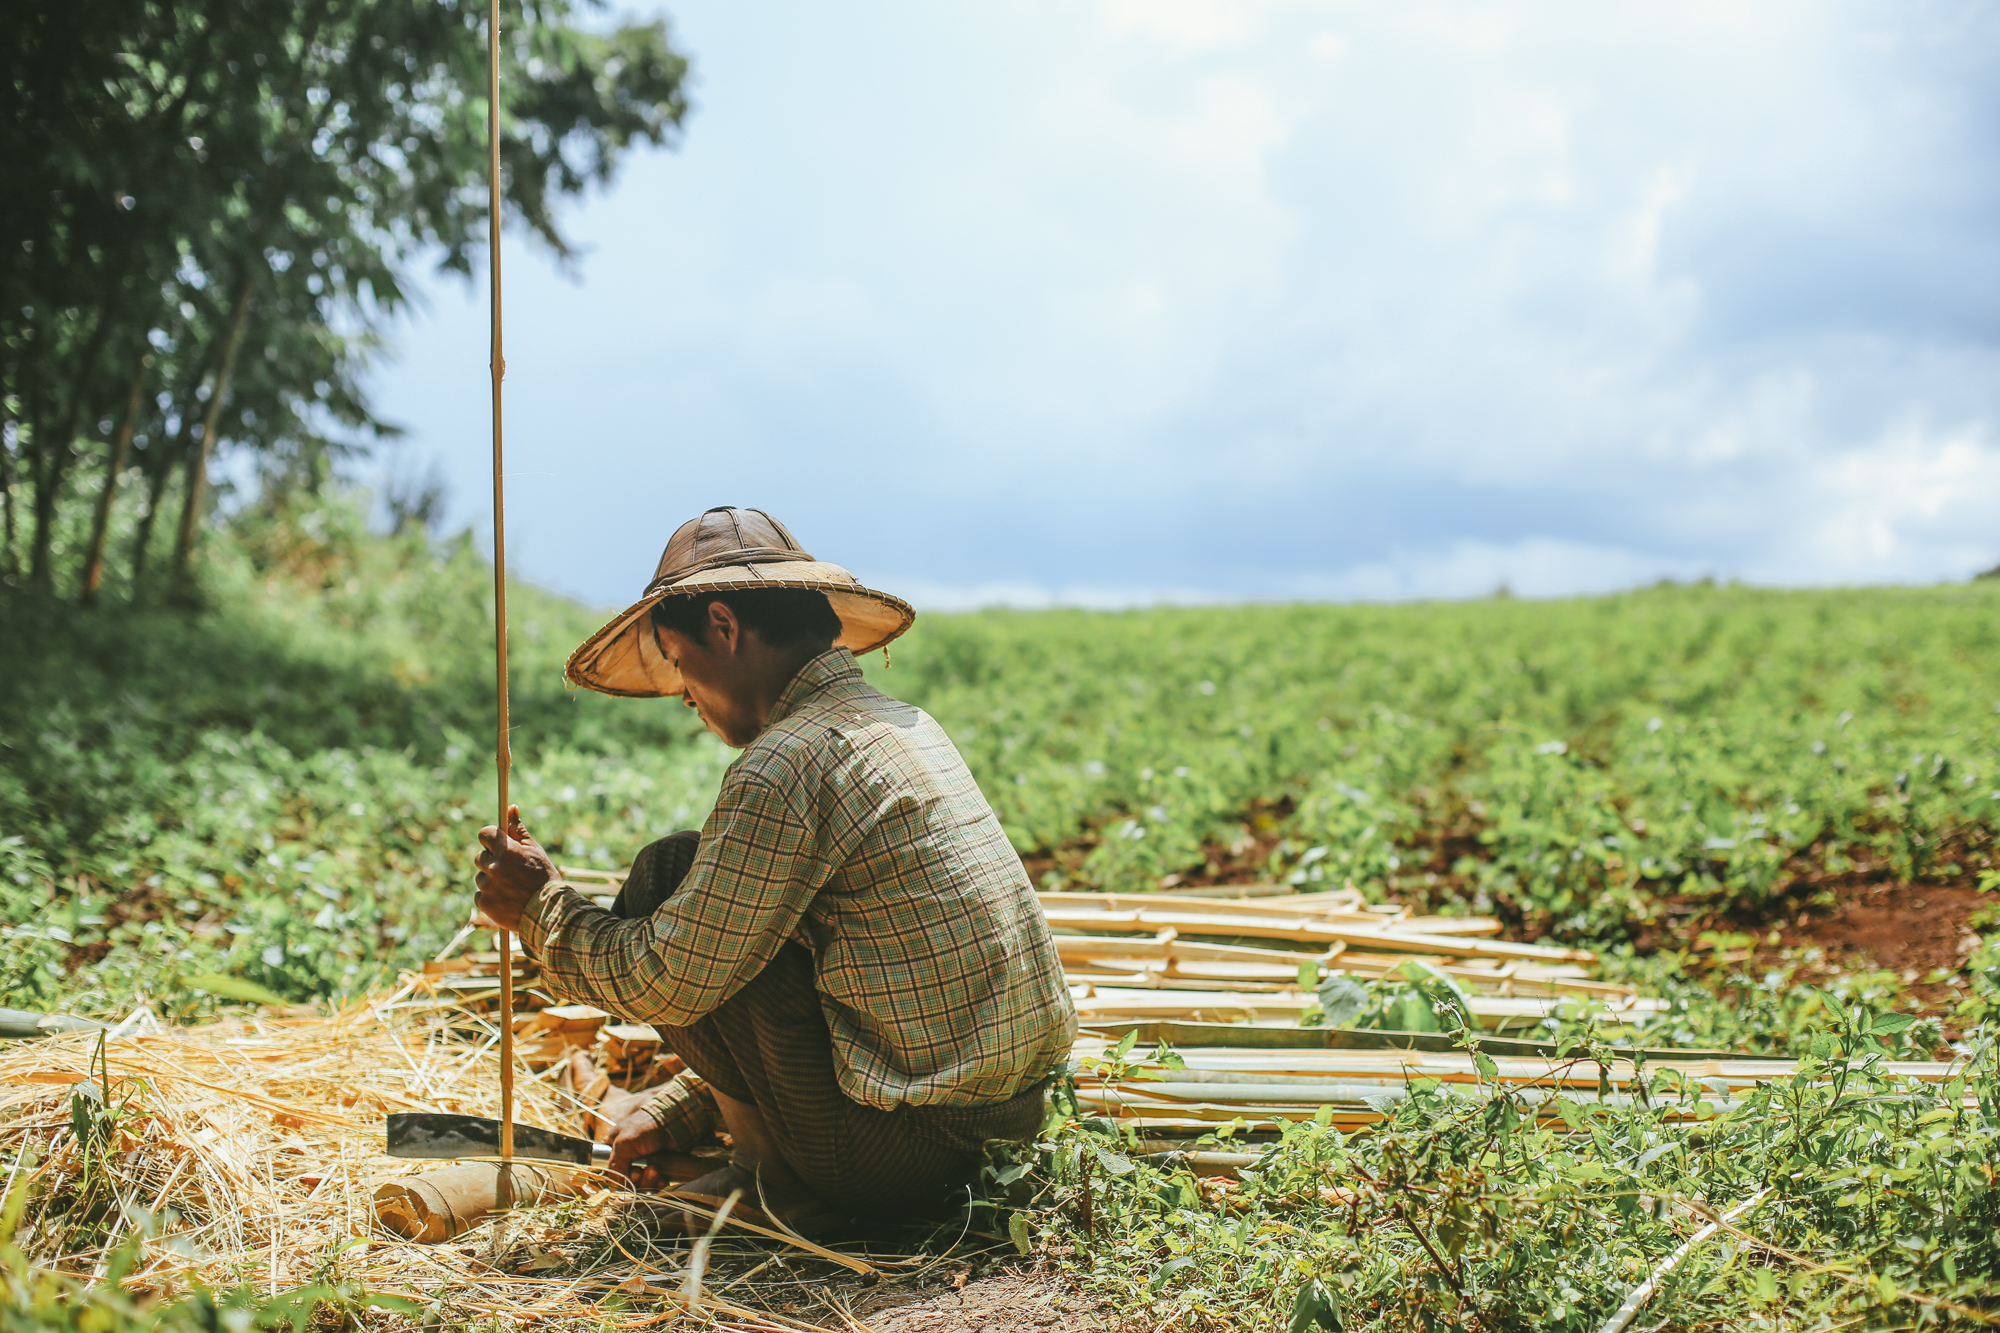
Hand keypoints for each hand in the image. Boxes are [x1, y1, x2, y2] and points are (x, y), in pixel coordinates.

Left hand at [474, 805, 556, 931]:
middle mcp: (493, 867)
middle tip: (510, 871)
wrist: (548, 912)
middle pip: (480, 857)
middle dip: (492, 861)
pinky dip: (490, 897)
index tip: (497, 844)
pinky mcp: (484, 903)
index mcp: (506, 850)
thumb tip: (511, 807)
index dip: (491, 838)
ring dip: (491, 880)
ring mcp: (487, 886)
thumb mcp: (534, 850)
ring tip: (512, 888)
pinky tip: (507, 899)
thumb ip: (518, 829)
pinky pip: (480, 895)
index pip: (484, 834)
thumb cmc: (544, 877)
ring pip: (481, 877)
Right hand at [606, 1106, 673, 1191]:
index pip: (607, 1170)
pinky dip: (658, 1184)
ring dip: (648, 1182)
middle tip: (641, 1171)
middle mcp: (627, 1159)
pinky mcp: (658, 1169)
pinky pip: (655, 1185)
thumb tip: (619, 1185)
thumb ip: (615, 1165)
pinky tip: (662, 1178)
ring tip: (655, 1169)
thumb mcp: (624, 1144)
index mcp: (613, 1149)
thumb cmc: (646, 1127)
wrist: (674, 1122)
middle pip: (625, 1182)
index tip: (625, 1173)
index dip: (616, 1177)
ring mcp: (643, 1165)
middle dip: (635, 1180)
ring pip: (641, 1185)